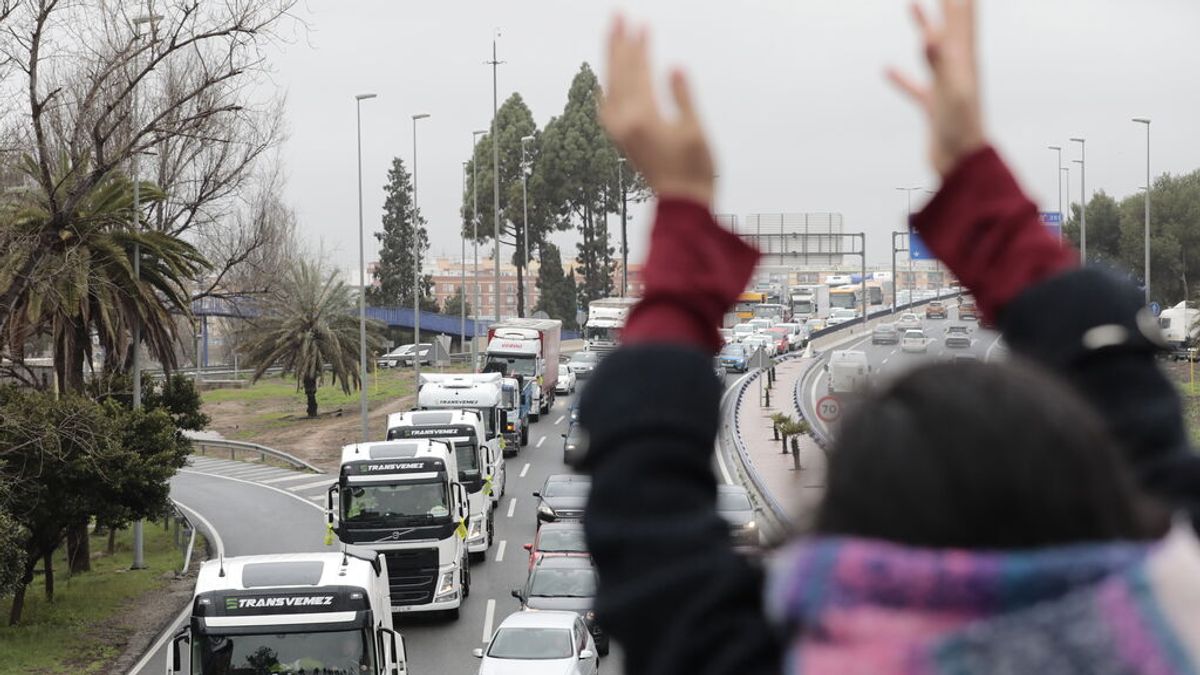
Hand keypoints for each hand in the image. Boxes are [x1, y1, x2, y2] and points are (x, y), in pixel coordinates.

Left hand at [600, 16, 714, 206]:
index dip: (640, 47)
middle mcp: (624, 123)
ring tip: (613, 36)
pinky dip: (608, 84)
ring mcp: (619, 132)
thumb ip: (683, 98)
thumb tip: (674, 68)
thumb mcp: (695, 132)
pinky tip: (608, 78)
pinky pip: (607, 103)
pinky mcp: (621, 139)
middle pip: (617, 73)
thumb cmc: (694, 172)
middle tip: (618, 15)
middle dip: (618, 43)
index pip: (637, 72)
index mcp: (642, 119)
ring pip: (609, 86)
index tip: (642, 24)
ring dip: (611, 60)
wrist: (681, 207)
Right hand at [887, 0, 987, 176]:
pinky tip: (887, 70)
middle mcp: (957, 70)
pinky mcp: (933, 106)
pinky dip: (901, 77)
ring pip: (932, 49)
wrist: (961, 165)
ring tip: (912, 4)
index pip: (960, 20)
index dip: (956, 1)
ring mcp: (945, 87)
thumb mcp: (951, 93)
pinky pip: (914, 85)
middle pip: (951, 26)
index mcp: (963, 63)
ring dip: (924, 26)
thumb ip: (941, 62)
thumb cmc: (962, 130)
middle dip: (947, 3)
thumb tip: (929, 35)